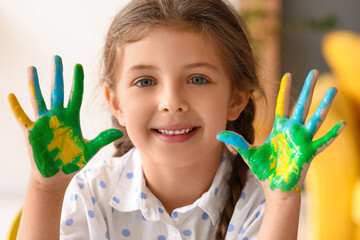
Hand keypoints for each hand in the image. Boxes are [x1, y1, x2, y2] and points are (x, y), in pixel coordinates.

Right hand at [8, 56, 122, 177]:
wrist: (56, 175)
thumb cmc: (72, 161)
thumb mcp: (89, 149)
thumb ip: (102, 139)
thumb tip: (119, 132)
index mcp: (71, 118)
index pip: (76, 95)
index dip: (77, 81)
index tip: (78, 66)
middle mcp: (57, 116)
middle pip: (57, 91)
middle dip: (57, 74)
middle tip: (57, 57)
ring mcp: (43, 122)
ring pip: (38, 98)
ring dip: (35, 84)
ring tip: (32, 68)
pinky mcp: (31, 132)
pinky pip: (22, 117)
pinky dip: (16, 107)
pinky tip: (11, 95)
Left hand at [217, 70, 344, 194]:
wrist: (274, 188)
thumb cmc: (264, 169)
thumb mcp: (248, 153)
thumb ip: (236, 142)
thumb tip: (219, 133)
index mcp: (279, 128)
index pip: (282, 104)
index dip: (285, 89)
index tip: (288, 74)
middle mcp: (292, 131)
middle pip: (301, 105)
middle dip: (307, 88)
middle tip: (315, 71)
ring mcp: (302, 140)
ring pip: (315, 118)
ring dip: (324, 104)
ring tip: (333, 89)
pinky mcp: (308, 153)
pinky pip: (323, 142)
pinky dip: (333, 134)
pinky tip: (342, 124)